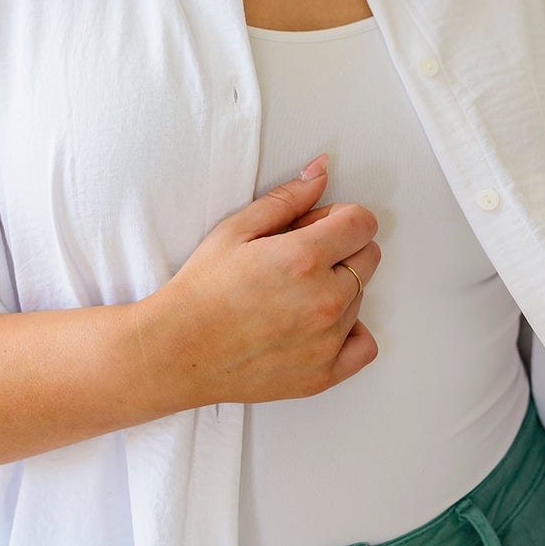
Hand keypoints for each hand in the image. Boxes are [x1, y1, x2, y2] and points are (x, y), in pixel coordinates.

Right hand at [135, 155, 380, 408]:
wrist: (177, 351)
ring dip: (337, 292)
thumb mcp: (236, 229)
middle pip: (367, 258)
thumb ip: (288, 199)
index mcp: (305, 258)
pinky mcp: (323, 374)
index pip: (363, 222)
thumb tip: (321, 171)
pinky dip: (350, 334)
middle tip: (298, 262)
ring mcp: (327, 341)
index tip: (318, 228)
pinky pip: (364, 346)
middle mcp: (324, 300)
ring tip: (291, 298)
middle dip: (341, 251)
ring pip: (361, 299)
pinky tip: (319, 326)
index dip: (340, 218)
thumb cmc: (200, 291)